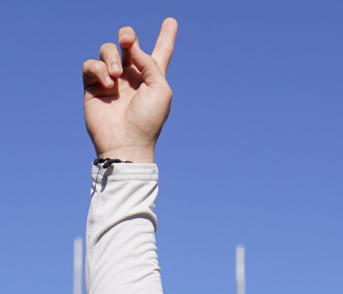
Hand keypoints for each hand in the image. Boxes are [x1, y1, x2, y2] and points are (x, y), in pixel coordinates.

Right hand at [82, 18, 177, 161]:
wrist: (126, 142)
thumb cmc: (148, 120)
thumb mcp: (160, 89)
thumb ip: (149, 62)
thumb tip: (130, 47)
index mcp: (151, 77)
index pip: (160, 52)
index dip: (166, 37)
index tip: (171, 21)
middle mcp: (131, 75)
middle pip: (127, 42)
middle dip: (127, 34)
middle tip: (127, 42)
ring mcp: (112, 79)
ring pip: (108, 49)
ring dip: (112, 57)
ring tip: (116, 77)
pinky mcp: (93, 85)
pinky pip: (91, 64)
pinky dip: (98, 69)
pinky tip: (108, 83)